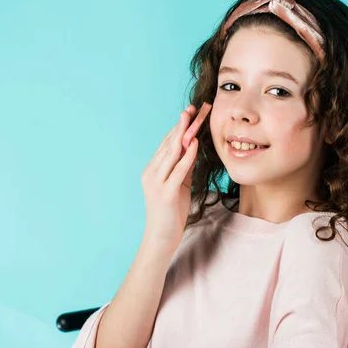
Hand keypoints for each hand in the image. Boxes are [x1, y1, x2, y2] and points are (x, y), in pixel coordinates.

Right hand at [141, 105, 199, 253]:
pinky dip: (186, 156)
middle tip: (196, 108)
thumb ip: (184, 168)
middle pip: (169, 144)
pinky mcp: (165, 193)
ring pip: (171, 153)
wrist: (161, 239)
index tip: (192, 111)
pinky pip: (177, 170)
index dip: (180, 126)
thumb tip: (193, 149)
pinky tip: (194, 144)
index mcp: (152, 170)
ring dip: (184, 134)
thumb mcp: (179, 186)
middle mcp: (151, 173)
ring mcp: (156, 183)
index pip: (167, 143)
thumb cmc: (171, 214)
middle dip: (184, 124)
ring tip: (195, 118)